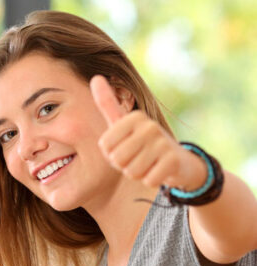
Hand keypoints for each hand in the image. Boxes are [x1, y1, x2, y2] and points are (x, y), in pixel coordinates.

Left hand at [90, 75, 205, 190]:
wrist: (177, 161)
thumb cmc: (142, 144)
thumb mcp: (123, 124)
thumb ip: (108, 103)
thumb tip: (96, 76)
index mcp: (134, 117)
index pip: (105, 147)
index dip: (112, 154)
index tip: (126, 148)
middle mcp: (149, 126)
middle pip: (117, 160)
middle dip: (124, 165)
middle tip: (138, 158)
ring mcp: (163, 142)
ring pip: (131, 171)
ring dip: (137, 173)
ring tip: (148, 164)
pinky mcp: (172, 161)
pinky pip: (147, 180)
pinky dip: (150, 180)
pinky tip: (159, 171)